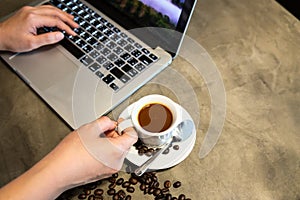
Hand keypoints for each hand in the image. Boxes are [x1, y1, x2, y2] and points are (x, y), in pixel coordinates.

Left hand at [0, 5, 77, 51]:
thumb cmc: (12, 40)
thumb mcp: (31, 43)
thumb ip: (47, 39)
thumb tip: (60, 35)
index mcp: (33, 18)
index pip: (55, 21)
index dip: (66, 27)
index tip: (72, 33)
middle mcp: (32, 11)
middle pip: (55, 12)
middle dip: (67, 19)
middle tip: (76, 25)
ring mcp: (29, 10)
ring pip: (50, 9)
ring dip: (62, 14)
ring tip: (71, 19)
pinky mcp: (28, 11)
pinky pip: (45, 9)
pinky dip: (54, 12)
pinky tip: (58, 15)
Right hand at [0, 116, 137, 199]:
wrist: (58, 172)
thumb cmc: (71, 153)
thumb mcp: (90, 128)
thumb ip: (105, 121)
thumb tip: (110, 122)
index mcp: (117, 150)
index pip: (133, 135)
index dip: (126, 126)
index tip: (119, 123)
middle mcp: (117, 162)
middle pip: (125, 143)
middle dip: (115, 134)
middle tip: (101, 131)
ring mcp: (110, 169)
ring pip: (116, 151)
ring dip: (109, 142)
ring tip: (93, 140)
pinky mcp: (103, 173)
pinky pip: (109, 158)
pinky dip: (104, 151)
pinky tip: (91, 149)